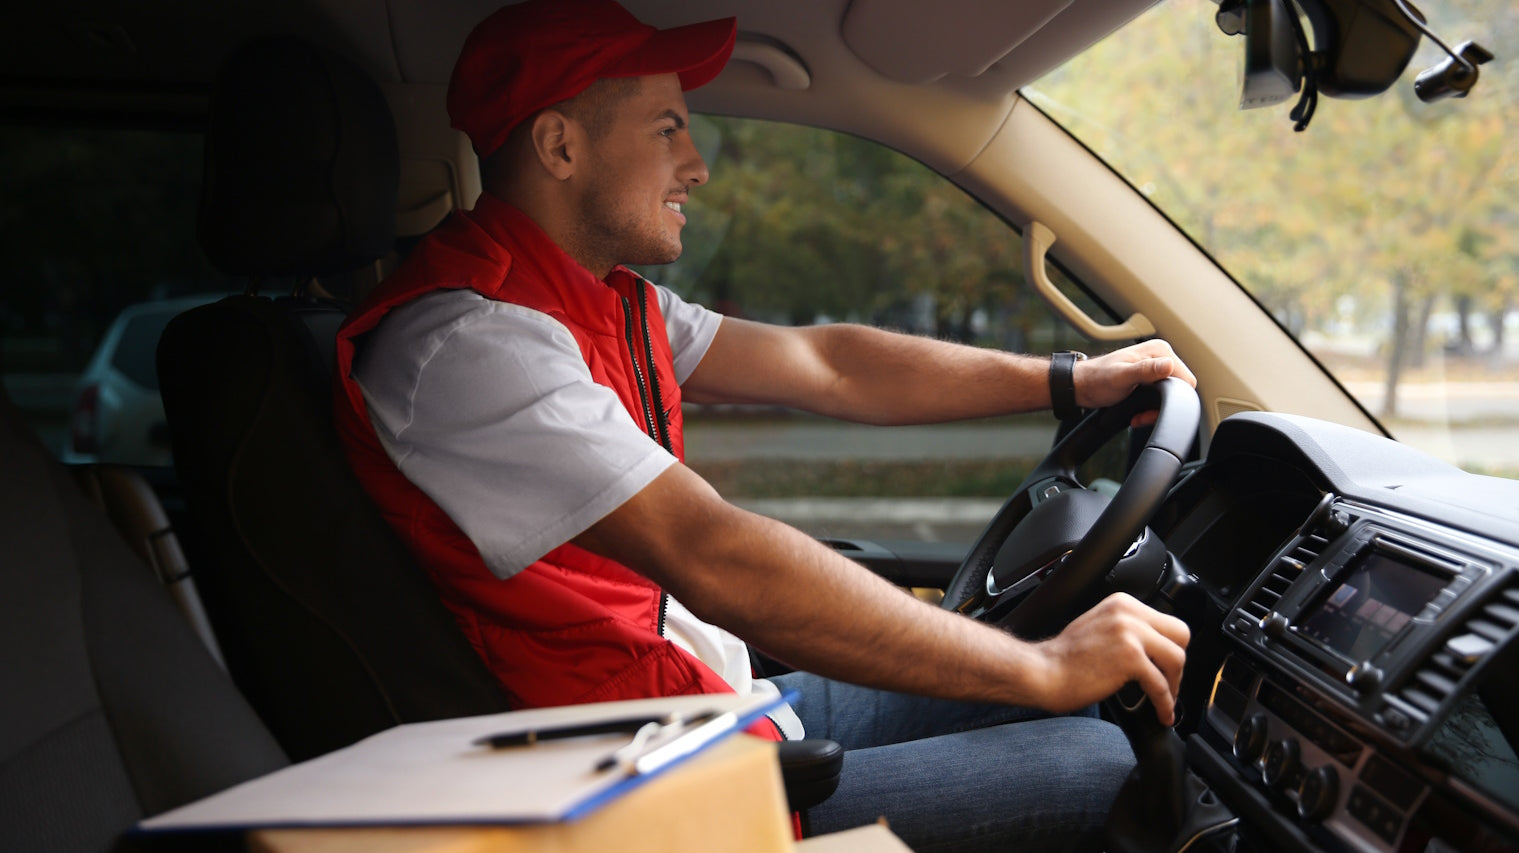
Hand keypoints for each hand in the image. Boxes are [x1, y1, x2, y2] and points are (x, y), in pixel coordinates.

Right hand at [1029, 593, 1189, 724]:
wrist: (1043, 672)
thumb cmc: (1064, 658)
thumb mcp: (1099, 626)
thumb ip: (1127, 629)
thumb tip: (1154, 648)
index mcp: (1122, 604)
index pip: (1167, 621)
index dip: (1171, 647)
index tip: (1167, 665)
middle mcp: (1128, 613)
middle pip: (1180, 635)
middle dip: (1179, 663)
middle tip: (1170, 681)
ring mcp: (1129, 634)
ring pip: (1176, 659)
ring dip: (1175, 684)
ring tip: (1166, 699)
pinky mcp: (1130, 658)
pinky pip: (1161, 684)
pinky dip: (1165, 703)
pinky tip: (1161, 712)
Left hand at [1072, 340, 1195, 422]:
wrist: (1081, 386)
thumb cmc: (1096, 379)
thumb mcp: (1120, 377)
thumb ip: (1145, 370)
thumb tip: (1168, 365)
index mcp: (1159, 351)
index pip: (1185, 379)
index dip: (1173, 398)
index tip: (1150, 407)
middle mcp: (1160, 357)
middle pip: (1180, 389)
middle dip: (1162, 406)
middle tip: (1141, 414)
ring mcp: (1156, 367)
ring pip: (1171, 395)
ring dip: (1155, 409)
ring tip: (1138, 414)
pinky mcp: (1151, 378)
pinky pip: (1161, 397)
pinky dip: (1151, 408)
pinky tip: (1138, 412)